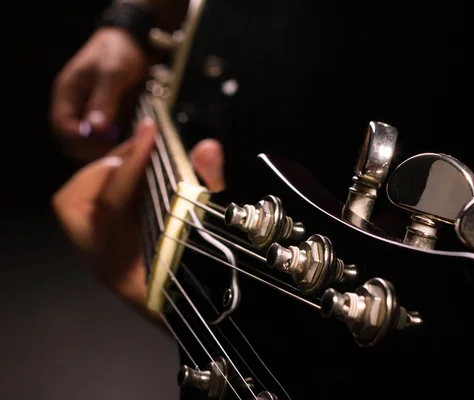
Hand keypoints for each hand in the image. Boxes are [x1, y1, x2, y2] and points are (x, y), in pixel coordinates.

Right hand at [50, 28, 148, 161]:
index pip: (61, 126)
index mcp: (67, 94)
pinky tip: (132, 145)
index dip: (78, 139)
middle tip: (118, 152)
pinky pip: (106, 140)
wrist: (134, 43)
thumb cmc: (119, 52)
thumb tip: (96, 129)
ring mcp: (90, 115)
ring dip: (106, 150)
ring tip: (127, 150)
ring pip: (90, 144)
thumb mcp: (112, 73)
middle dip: (92, 149)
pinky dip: (117, 145)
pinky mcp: (107, 120)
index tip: (101, 143)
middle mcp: (76, 108)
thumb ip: (104, 100)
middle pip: (73, 141)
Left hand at [52, 119, 224, 317]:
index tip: (152, 134)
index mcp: (125, 268)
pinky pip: (98, 211)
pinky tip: (147, 183)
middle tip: (143, 155)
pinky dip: (117, 188)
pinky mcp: (112, 253)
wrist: (211, 327)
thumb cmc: (212, 296)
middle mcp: (104, 264)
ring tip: (144, 165)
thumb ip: (211, 195)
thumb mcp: (221, 244)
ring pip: (79, 206)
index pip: (113, 204)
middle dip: (104, 169)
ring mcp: (104, 259)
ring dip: (106, 177)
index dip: (133, 163)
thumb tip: (207, 149)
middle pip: (73, 203)